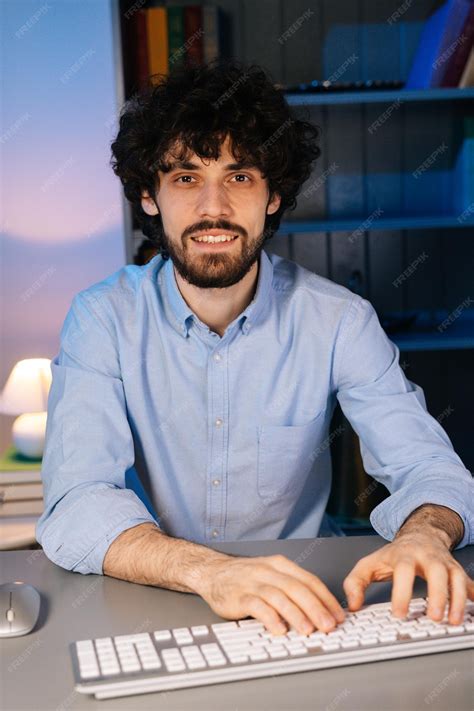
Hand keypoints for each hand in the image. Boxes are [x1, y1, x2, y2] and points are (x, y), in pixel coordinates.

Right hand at [199, 553, 344, 635]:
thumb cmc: (245, 577)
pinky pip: (257, 606)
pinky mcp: (239, 596)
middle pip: (297, 588)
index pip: (309, 580)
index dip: (326, 599)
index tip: (338, 615)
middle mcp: (268, 571)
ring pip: (280, 597)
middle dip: (316, 608)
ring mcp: (253, 582)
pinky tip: (279, 629)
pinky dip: (270, 618)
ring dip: (296, 614)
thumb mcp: (270, 574)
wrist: (212, 571)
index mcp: (280, 565)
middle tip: (329, 625)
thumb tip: (319, 610)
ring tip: (308, 630)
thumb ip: (291, 588)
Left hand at [343, 531, 473, 623]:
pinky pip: (469, 583)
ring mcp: (445, 563)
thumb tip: (353, 604)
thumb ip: (356, 582)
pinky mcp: (458, 571)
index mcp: (404, 555)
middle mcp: (428, 557)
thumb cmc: (395, 554)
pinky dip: (473, 596)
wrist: (420, 535)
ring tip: (453, 621)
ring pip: (457, 578)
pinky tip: (473, 611)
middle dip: (437, 594)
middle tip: (433, 617)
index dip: (402, 592)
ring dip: (458, 599)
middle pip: (436, 571)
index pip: (403, 570)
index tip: (399, 613)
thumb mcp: (370, 563)